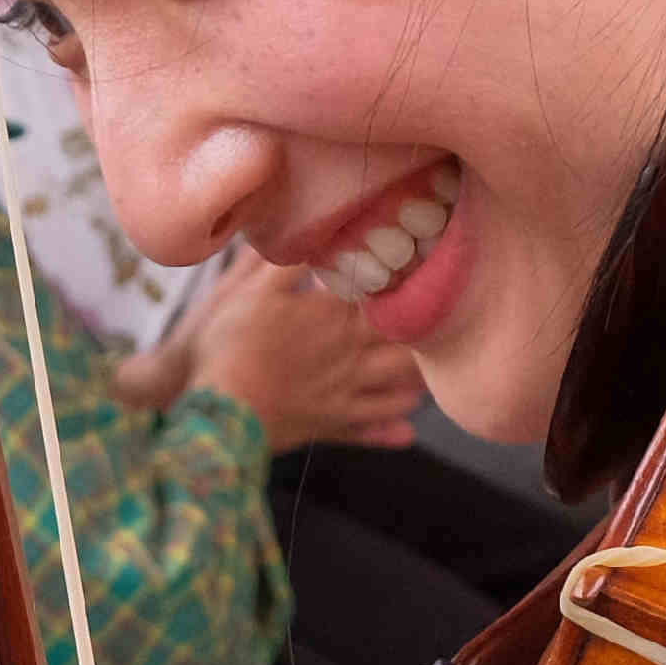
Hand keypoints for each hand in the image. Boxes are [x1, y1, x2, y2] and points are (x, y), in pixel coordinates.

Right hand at [183, 254, 426, 453]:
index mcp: (335, 317)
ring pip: (397, 385)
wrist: (220, 411)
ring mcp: (344, 394)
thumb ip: (283, 262)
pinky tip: (408, 430)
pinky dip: (393, 429)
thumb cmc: (231, 345)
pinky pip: (371, 428)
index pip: (385, 295)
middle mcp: (350, 355)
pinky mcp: (329, 426)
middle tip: (445, 321)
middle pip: (404, 340)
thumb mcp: (250, 290)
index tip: (424, 272)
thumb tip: (308, 234)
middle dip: (426, 331)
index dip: (406, 283)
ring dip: (418, 377)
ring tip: (430, 369)